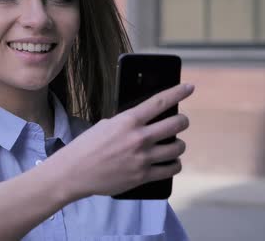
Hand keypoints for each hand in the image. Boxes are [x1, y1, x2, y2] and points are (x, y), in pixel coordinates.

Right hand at [50, 83, 194, 200]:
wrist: (74, 172)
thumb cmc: (86, 146)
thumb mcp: (105, 126)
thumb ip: (127, 123)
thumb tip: (146, 122)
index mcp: (128, 121)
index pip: (160, 102)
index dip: (178, 92)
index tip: (189, 87)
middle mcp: (138, 138)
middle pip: (176, 124)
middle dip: (182, 121)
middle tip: (180, 121)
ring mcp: (143, 158)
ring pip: (177, 147)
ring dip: (178, 144)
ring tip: (173, 144)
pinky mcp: (143, 176)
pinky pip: (171, 169)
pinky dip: (174, 164)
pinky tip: (170, 162)